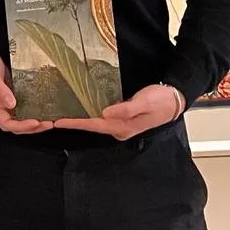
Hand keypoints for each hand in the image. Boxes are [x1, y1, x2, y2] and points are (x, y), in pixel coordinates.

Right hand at [0, 42, 52, 133]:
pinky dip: (33, 109)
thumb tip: (12, 104)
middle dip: (32, 128)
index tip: (35, 122)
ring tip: (49, 119)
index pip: (6, 123)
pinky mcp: (11, 93)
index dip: (21, 126)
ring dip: (34, 121)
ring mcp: (5, 100)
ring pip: (20, 117)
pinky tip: (43, 107)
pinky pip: (23, 106)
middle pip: (15, 124)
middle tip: (48, 124)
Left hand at [55, 83, 183, 140]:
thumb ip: (125, 108)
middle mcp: (120, 129)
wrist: (175, 100)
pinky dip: (90, 115)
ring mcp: (122, 125)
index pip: (94, 125)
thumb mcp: (144, 101)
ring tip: (63, 115)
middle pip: (92, 126)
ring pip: (96, 123)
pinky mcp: (123, 119)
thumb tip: (105, 113)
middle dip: (74, 123)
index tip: (59, 122)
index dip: (76, 123)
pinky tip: (82, 109)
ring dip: (80, 120)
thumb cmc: (161, 100)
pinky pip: (102, 119)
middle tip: (54, 119)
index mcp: (123, 127)